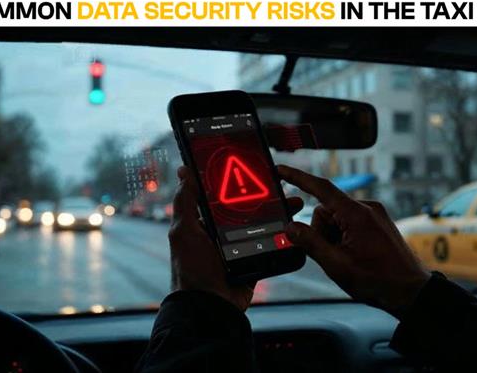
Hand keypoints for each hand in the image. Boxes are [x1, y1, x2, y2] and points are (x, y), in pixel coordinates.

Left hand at [169, 166, 302, 310]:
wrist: (212, 307)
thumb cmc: (191, 270)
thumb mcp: (183, 232)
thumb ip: (184, 202)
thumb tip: (184, 172)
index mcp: (203, 223)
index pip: (221, 196)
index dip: (234, 183)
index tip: (250, 168)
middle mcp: (222, 232)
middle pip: (246, 207)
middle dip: (263, 195)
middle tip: (278, 183)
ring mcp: (240, 246)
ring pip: (262, 223)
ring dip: (278, 212)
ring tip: (292, 202)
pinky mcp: (254, 259)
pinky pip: (271, 243)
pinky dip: (283, 234)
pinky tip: (294, 224)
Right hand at [277, 165, 430, 317]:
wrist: (411, 292)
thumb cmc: (379, 280)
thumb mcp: (337, 265)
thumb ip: (310, 243)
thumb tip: (291, 228)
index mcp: (356, 213)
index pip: (321, 188)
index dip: (298, 177)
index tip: (281, 170)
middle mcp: (367, 208)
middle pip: (327, 210)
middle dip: (321, 232)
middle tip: (332, 256)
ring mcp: (375, 215)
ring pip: (338, 219)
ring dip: (333, 237)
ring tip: (347, 260)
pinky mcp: (378, 223)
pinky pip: (351, 223)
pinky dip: (344, 237)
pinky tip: (354, 256)